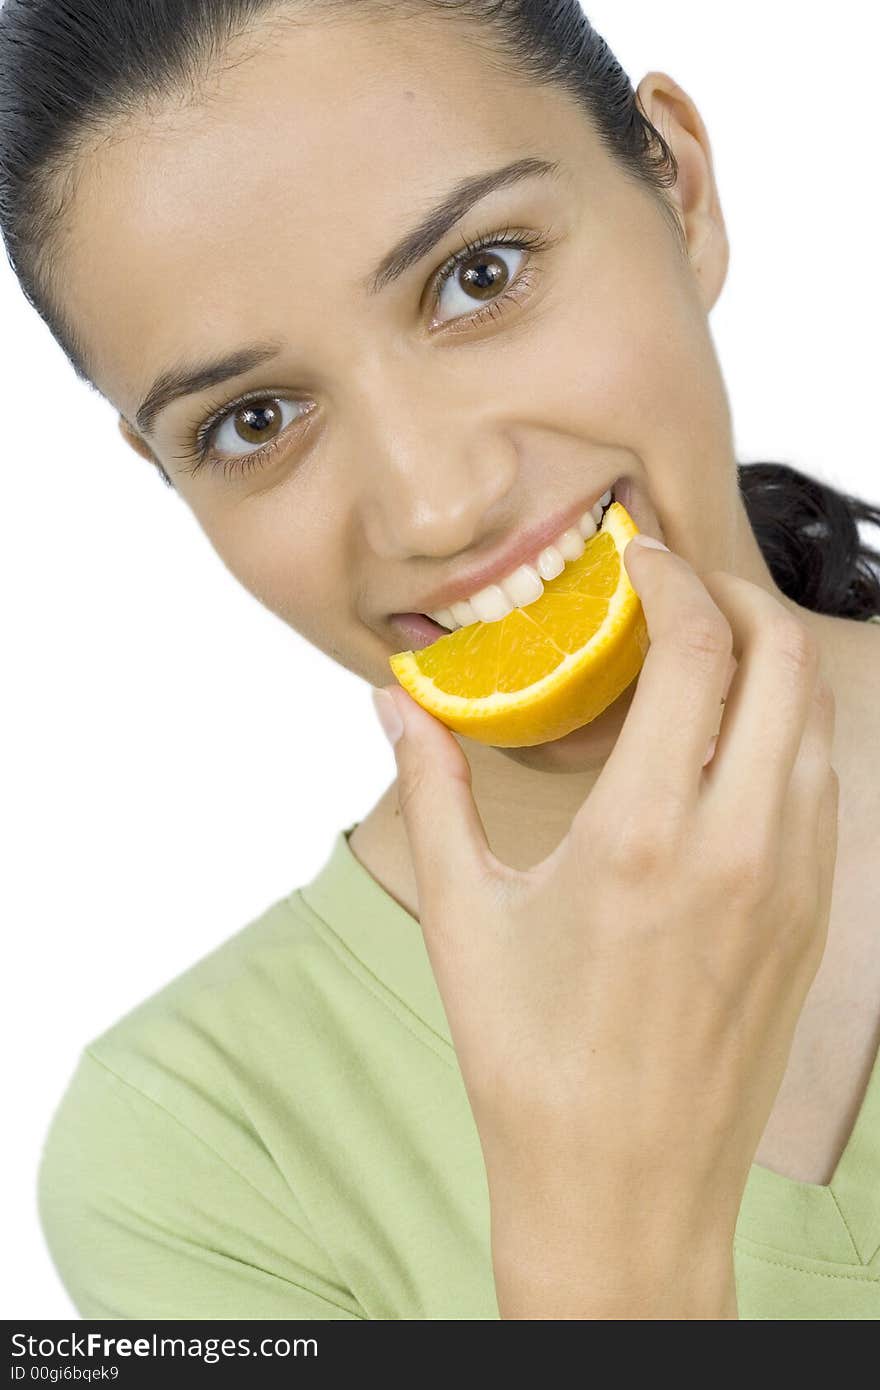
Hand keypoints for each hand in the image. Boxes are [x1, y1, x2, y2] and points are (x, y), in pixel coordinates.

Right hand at [376, 536, 837, 1316]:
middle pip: (786, 661)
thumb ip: (433, 790)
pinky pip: (824, 788)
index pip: (699, 651)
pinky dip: (789, 735)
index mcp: (642, 837)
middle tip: (684, 590)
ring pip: (817, 721)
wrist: (624, 1187)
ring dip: (772, 665)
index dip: (675, 580)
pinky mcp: (814, 919)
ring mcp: (793, 884)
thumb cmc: (535, 1063)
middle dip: (740, 598)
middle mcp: (738, 848)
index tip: (642, 562)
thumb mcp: (464, 917)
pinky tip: (731, 748)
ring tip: (707, 658)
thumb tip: (396, 706)